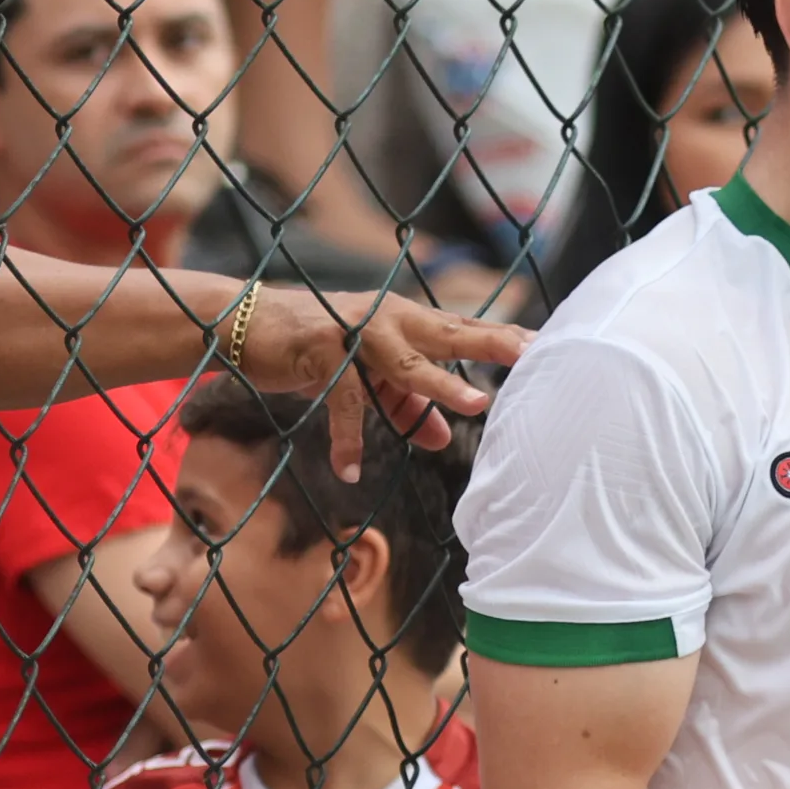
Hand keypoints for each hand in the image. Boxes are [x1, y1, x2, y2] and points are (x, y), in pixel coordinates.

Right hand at [239, 286, 532, 479]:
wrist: (246, 323)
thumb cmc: (316, 348)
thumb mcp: (367, 378)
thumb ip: (405, 404)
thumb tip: (440, 438)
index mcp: (404, 321)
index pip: (461, 328)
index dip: (500, 336)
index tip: (543, 344)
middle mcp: (387, 319)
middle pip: (448, 333)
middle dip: (491, 343)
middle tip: (530, 353)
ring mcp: (355, 331)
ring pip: (406, 364)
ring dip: (442, 387)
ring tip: (476, 406)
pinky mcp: (321, 349)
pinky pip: (344, 400)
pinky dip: (348, 438)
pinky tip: (351, 469)